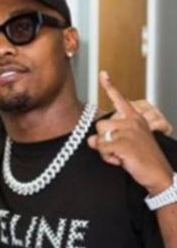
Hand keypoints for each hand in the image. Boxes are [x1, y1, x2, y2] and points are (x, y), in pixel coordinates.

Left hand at [87, 71, 173, 194]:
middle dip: (104, 141)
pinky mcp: (125, 143)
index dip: (110, 86)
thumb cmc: (141, 158)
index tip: (102, 73)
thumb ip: (106, 138)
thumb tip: (89, 139)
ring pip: (99, 137)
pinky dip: (108, 157)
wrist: (159, 174)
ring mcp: (129, 132)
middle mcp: (133, 122)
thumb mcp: (123, 145)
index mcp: (135, 118)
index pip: (120, 99)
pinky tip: (121, 160)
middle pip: (100, 125)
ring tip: (121, 155)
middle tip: (120, 150)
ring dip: (105, 150)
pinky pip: (102, 148)